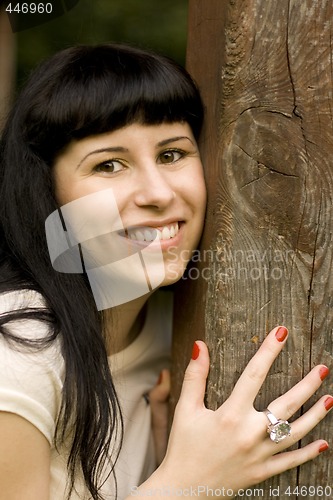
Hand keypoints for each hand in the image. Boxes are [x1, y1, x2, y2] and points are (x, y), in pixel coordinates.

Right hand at [141, 326, 330, 496]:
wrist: (184, 489)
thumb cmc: (184, 446)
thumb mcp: (185, 409)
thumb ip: (195, 376)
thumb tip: (199, 346)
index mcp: (231, 415)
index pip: (254, 374)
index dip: (268, 351)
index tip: (281, 333)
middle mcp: (250, 434)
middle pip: (286, 404)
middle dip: (307, 385)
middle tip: (322, 368)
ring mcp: (260, 455)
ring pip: (295, 432)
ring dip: (316, 415)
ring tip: (330, 399)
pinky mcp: (263, 472)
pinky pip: (291, 462)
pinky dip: (309, 453)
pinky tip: (324, 444)